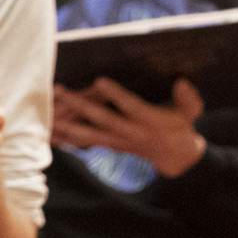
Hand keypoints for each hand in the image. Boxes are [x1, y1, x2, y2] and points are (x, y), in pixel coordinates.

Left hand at [52, 77, 206, 177]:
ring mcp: (116, 140)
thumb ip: (188, 99)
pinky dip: (65, 136)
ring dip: (65, 123)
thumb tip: (183, 82)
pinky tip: (46, 130)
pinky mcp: (107, 144)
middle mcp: (130, 131)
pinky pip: (83, 142)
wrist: (175, 157)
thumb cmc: (180, 127)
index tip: (98, 81)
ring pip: (87, 133)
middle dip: (80, 106)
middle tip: (61, 92)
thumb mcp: (190, 112)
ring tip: (47, 112)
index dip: (115, 94)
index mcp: (149, 120)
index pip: (130, 106)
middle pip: (101, 119)